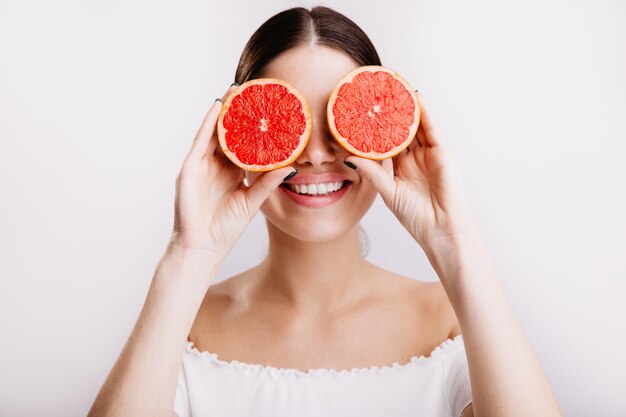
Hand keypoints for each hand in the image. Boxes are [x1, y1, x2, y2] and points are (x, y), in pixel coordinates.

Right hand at [169, 85, 296, 256]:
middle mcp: (216, 165)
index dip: (254, 127)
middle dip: (239, 113)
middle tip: (253, 91)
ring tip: (236, 90)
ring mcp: (201, 165)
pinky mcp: (190, 168)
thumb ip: (268, 182)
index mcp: (231, 172)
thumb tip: (292, 167)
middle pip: (229, 133)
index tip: (269, 110)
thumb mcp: (253, 200)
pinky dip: (208, 123)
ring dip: (224, 111)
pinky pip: (200, 140)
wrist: (203, 246)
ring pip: (214, 132)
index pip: (244, 144)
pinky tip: (217, 107)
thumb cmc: (226, 228)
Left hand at [344, 91, 475, 248]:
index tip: (359, 113)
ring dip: (407, 107)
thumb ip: (372, 173)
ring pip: (415, 125)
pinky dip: (425, 113)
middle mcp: (414, 157)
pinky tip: (415, 99)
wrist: (441, 230)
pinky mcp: (441, 152)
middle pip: (400, 129)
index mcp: (399, 167)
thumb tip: (349, 158)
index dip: (373, 128)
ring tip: (394, 88)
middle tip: (375, 93)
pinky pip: (432, 129)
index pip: (385, 142)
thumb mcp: (388, 191)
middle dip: (389, 113)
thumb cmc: (416, 217)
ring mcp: (428, 153)